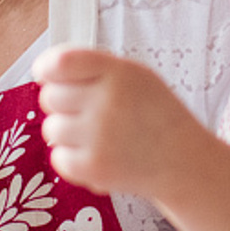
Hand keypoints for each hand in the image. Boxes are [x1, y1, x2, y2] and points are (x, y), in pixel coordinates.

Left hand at [35, 44, 206, 196]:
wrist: (183, 160)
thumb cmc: (156, 114)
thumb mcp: (136, 76)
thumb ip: (94, 68)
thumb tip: (46, 71)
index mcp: (119, 73)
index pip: (61, 62)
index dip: (46, 68)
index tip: (46, 75)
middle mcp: (108, 101)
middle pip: (49, 97)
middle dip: (62, 103)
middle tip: (86, 111)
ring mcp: (100, 136)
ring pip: (51, 129)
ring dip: (67, 133)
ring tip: (96, 135)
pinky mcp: (94, 168)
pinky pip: (58, 159)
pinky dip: (72, 159)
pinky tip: (97, 154)